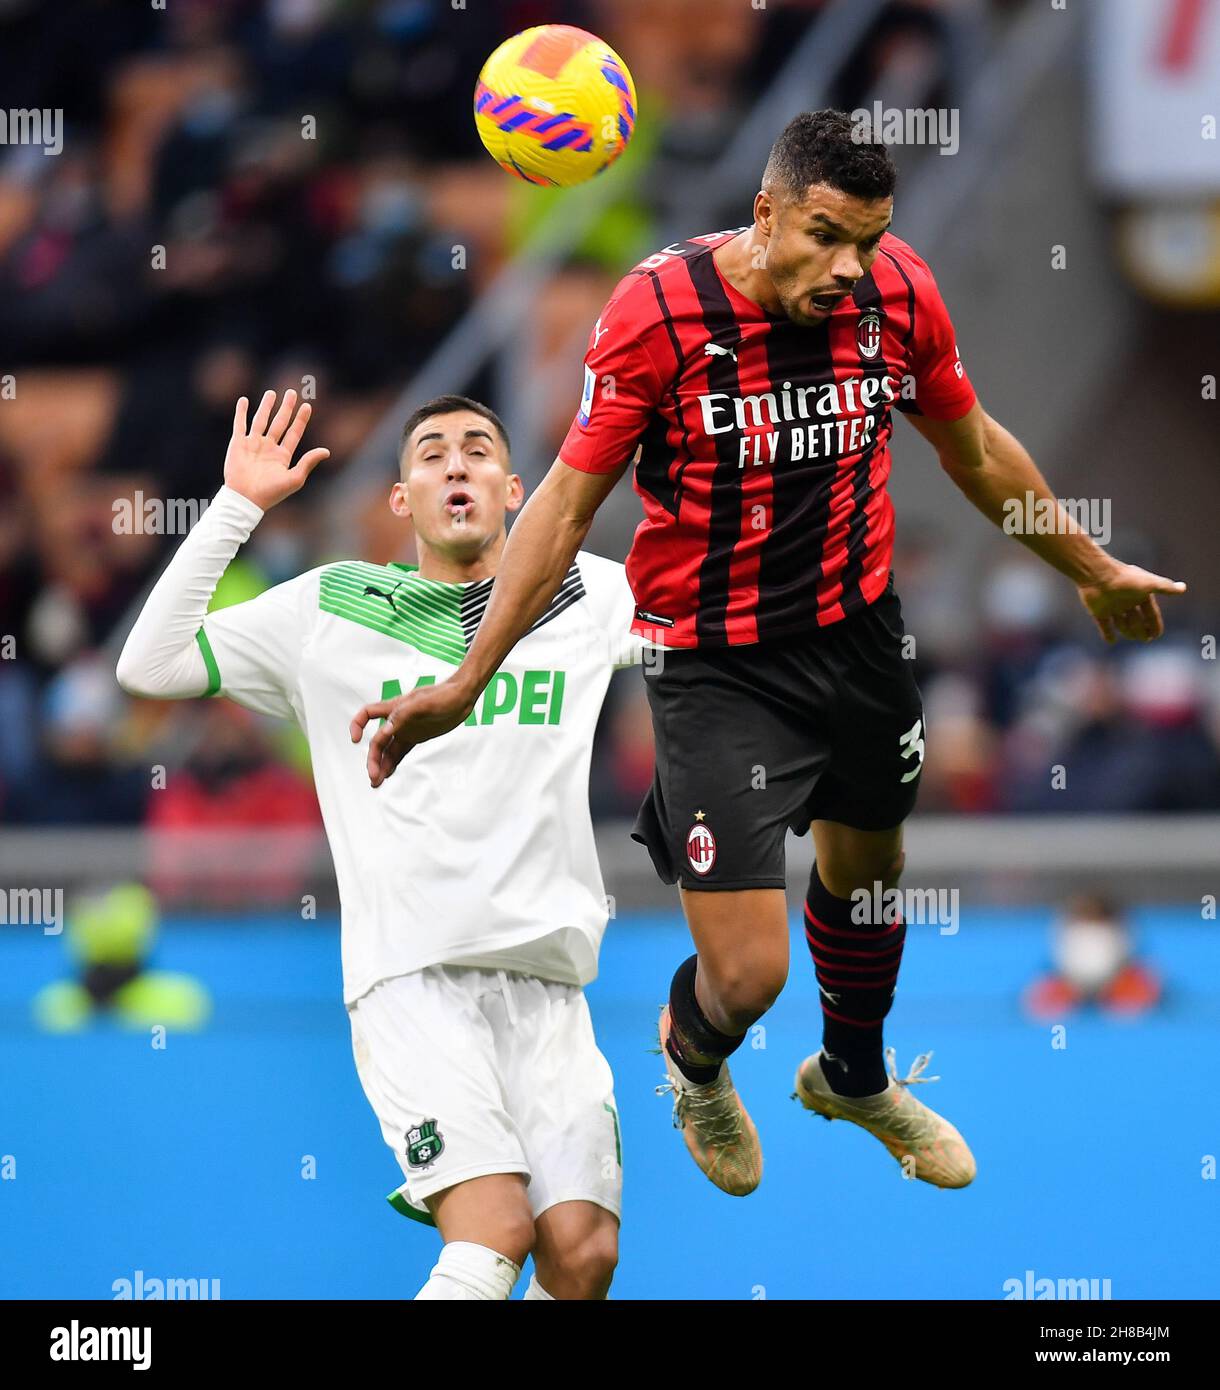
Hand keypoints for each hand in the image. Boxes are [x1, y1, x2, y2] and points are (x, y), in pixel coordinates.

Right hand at [224, 389, 329, 509]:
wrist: (246, 498)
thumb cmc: (271, 492)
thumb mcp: (295, 478)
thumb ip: (308, 462)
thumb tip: (326, 451)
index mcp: (282, 456)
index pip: (294, 433)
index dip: (301, 420)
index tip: (307, 406)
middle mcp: (268, 448)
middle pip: (279, 423)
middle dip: (286, 408)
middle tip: (291, 392)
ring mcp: (253, 444)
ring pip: (261, 420)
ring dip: (266, 406)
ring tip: (271, 393)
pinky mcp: (237, 444)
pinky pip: (240, 424)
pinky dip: (241, 412)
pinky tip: (244, 400)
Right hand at [349, 679, 476, 786]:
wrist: (462, 697)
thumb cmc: (443, 695)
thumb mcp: (424, 704)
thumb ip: (403, 715)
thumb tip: (384, 731)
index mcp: (394, 708)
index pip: (367, 714)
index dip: (357, 725)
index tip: (356, 740)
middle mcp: (397, 720)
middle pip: (378, 741)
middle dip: (373, 759)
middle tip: (373, 777)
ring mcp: (407, 729)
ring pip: (388, 750)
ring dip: (381, 765)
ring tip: (376, 782)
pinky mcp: (417, 736)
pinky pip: (400, 752)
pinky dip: (393, 762)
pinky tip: (388, 774)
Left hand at [1078, 562, 1185, 642]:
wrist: (1098, 575)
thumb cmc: (1125, 579)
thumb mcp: (1149, 584)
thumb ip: (1165, 587)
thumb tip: (1183, 588)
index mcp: (1140, 595)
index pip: (1151, 614)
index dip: (1154, 625)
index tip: (1156, 636)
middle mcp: (1127, 601)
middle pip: (1137, 620)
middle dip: (1141, 630)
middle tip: (1145, 639)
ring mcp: (1113, 606)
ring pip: (1122, 623)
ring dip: (1128, 631)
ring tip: (1132, 636)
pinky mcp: (1098, 611)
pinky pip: (1104, 625)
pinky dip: (1108, 633)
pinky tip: (1111, 641)